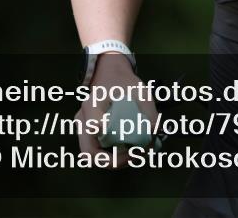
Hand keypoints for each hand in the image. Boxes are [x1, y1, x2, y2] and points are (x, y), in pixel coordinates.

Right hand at [74, 52, 158, 167]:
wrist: (109, 75)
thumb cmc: (123, 82)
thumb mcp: (140, 91)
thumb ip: (149, 112)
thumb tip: (155, 135)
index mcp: (93, 105)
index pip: (95, 128)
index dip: (113, 141)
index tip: (133, 143)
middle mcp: (83, 119)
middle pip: (90, 153)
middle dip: (115, 161)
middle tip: (136, 156)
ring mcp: (83, 128)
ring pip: (92, 157)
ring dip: (114, 162)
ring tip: (136, 154)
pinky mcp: (88, 134)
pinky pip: (97, 152)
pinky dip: (113, 157)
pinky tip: (130, 150)